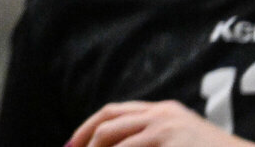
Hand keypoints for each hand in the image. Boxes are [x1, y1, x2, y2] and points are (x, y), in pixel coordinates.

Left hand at [67, 100, 244, 146]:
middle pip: (108, 123)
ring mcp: (166, 128)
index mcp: (162, 110)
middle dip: (86, 140)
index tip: (73, 143)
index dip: (89, 127)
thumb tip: (114, 144)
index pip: (114, 112)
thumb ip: (151, 136)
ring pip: (116, 140)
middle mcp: (161, 115)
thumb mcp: (180, 138)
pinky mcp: (170, 143)